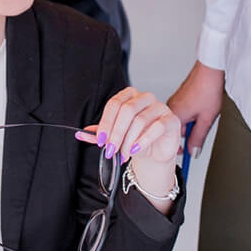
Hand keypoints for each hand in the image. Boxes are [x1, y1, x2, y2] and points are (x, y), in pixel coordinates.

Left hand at [78, 87, 180, 212]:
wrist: (154, 153)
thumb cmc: (134, 139)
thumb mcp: (114, 137)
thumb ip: (99, 135)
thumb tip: (80, 134)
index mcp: (129, 96)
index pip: (114, 104)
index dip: (106, 123)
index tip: (101, 141)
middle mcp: (144, 98)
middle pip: (127, 110)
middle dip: (116, 133)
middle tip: (110, 151)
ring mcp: (159, 107)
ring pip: (140, 121)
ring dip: (128, 141)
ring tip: (124, 154)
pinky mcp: (171, 119)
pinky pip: (156, 127)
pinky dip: (143, 141)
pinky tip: (136, 150)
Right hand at [167, 60, 224, 156]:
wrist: (210, 68)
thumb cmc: (208, 89)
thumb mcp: (206, 119)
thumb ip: (198, 138)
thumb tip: (193, 152)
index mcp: (173, 116)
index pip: (173, 140)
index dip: (182, 148)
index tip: (190, 153)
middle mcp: (170, 108)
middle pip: (176, 130)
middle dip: (189, 133)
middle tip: (203, 130)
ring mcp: (174, 101)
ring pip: (181, 120)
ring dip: (192, 122)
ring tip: (205, 115)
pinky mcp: (180, 95)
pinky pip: (183, 110)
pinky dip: (192, 113)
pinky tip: (203, 107)